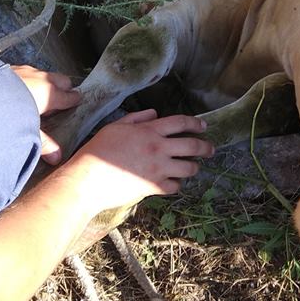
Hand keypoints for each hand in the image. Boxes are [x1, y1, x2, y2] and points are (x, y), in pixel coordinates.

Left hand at [11, 65, 80, 165]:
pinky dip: (27, 80)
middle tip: (58, 102)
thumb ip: (43, 143)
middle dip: (63, 88)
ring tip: (36, 97)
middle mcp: (41, 79)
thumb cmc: (7, 112)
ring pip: (43, 74)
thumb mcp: (27, 131)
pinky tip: (17, 90)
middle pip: (62, 80)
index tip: (76, 103)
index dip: (74, 101)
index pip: (70, 96)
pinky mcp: (10, 67)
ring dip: (44, 83)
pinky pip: (26, 72)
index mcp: (50, 94)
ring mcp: (26, 70)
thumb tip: (57, 157)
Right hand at [67, 109, 214, 213]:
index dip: (196, 123)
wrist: (89, 178)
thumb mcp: (116, 126)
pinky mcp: (153, 186)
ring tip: (194, 167)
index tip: (204, 126)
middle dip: (206, 147)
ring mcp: (158, 168)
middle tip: (210, 149)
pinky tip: (174, 182)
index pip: (180, 122)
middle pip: (192, 145)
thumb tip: (154, 113)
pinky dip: (177, 184)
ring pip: (188, 168)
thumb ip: (137, 118)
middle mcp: (158, 148)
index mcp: (149, 131)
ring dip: (194, 167)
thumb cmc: (98, 149)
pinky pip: (174, 186)